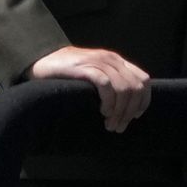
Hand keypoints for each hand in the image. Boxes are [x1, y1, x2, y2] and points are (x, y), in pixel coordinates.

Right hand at [29, 43, 153, 132]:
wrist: (42, 60)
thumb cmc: (68, 74)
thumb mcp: (95, 74)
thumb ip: (111, 83)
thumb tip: (127, 107)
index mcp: (117, 61)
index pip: (143, 80)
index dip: (143, 100)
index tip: (134, 116)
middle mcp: (111, 59)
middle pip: (135, 88)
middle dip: (130, 111)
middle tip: (119, 126)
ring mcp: (99, 62)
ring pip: (123, 89)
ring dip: (119, 111)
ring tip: (110, 124)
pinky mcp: (86, 68)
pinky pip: (106, 86)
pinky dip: (109, 101)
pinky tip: (103, 111)